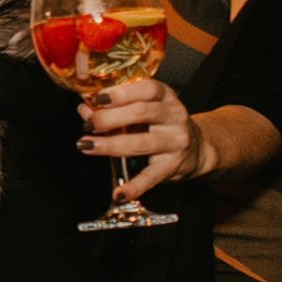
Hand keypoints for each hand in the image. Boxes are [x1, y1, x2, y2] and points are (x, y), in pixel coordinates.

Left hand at [76, 78, 207, 199]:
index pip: (148, 88)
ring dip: (110, 145)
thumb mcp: (143, 108)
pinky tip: (118, 193)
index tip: (99, 98)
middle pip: (141, 113)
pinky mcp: (173, 166)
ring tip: (87, 145)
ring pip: (141, 143)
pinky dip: (134, 187)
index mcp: (166, 96)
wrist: (196, 149)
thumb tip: (84, 108)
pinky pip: (151, 177)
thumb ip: (113, 107)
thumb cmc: (160, 123)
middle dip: (109, 118)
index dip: (122, 92)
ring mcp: (175, 142)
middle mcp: (174, 116)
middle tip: (89, 124)